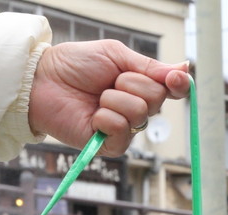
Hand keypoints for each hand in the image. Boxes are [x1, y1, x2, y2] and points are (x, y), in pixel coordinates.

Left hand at [28, 40, 190, 156]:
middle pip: (157, 100)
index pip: (173, 89)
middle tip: (110, 81)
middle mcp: (137, 108)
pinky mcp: (111, 145)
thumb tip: (184, 68)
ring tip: (97, 98)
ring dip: (114, 99)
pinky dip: (105, 117)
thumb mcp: (116, 55)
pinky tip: (92, 115)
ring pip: (139, 113)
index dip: (178, 84)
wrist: (43, 80)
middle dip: (132, 84)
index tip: (175, 79)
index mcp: (140, 85)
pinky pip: (122, 130)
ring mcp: (125, 128)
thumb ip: (149, 66)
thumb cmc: (75, 65)